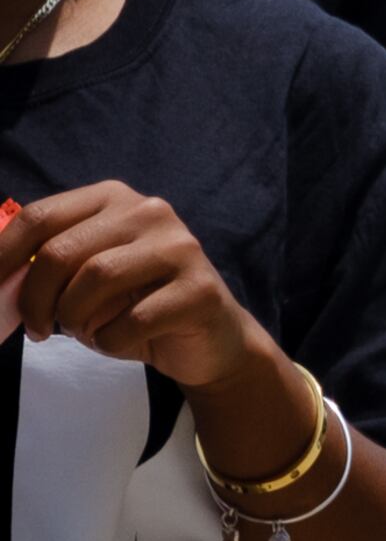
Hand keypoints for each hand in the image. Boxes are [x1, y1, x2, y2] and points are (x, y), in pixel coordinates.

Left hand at [0, 181, 293, 418]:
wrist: (209, 338)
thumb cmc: (135, 304)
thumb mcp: (85, 275)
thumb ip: (49, 264)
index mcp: (115, 199)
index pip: (40, 216)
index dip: (2, 257)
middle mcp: (150, 212)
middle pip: (61, 251)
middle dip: (36, 300)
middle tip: (38, 329)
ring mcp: (180, 248)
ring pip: (95, 280)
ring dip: (73, 318)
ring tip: (82, 331)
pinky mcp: (199, 290)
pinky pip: (129, 322)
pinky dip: (109, 341)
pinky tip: (117, 340)